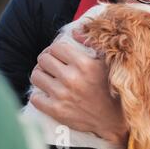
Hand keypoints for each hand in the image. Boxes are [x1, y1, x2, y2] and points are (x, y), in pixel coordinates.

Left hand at [30, 31, 128, 146]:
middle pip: (43, 59)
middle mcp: (71, 78)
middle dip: (46, 60)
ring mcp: (62, 95)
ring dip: (40, 74)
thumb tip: (75, 31)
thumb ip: (91, 44)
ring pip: (36, 76)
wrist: (114, 118)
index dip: (55, 48)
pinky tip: (48, 93)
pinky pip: (35, 97)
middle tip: (51, 64)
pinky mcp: (56, 110)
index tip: (58, 53)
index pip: (56, 47)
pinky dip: (39, 94)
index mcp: (84, 64)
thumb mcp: (107, 62)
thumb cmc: (112, 87)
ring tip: (48, 76)